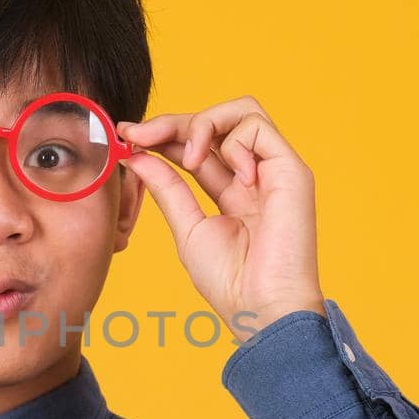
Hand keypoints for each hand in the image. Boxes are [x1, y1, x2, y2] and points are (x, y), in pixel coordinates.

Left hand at [116, 96, 325, 343]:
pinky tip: (232, 175)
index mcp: (230, 191)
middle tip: (138, 134)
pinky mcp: (291, 169)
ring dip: (203, 124)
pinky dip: (235, 142)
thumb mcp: (187, 227)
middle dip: (170, 123)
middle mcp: (253, 175)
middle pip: (213, 123)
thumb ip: (167, 188)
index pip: (194, 147)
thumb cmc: (230, 280)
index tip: (127, 137)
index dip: (161, 136)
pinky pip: (258, 127)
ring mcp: (273, 169)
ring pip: (240, 111)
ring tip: (188, 156)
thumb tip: (136, 155)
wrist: (260, 307)